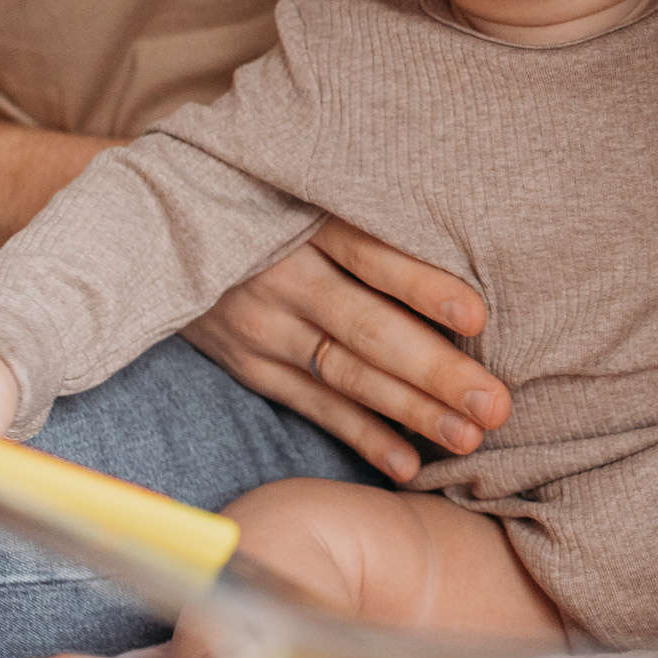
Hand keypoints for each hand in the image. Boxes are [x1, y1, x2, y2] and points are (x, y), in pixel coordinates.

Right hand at [181, 217, 510, 482]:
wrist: (161, 229)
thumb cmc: (269, 204)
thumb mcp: (306, 191)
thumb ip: (369, 218)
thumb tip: (466, 262)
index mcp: (304, 221)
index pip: (372, 256)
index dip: (424, 287)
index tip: (477, 318)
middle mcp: (282, 276)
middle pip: (368, 328)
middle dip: (435, 371)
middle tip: (495, 404)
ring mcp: (263, 326)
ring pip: (346, 375)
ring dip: (410, 411)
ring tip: (468, 438)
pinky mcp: (250, 363)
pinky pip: (313, 406)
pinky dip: (361, 436)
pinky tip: (407, 465)